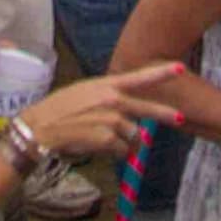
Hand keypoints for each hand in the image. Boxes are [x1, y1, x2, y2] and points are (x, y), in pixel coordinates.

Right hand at [16, 65, 187, 159]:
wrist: (39, 127)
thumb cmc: (59, 112)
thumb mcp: (84, 94)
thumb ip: (109, 100)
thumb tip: (130, 118)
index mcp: (105, 85)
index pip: (138, 77)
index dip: (161, 73)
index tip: (181, 67)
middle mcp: (110, 99)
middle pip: (145, 109)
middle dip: (164, 114)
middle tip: (181, 118)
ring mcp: (109, 118)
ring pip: (132, 135)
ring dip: (125, 143)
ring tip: (104, 141)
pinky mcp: (105, 136)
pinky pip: (121, 150)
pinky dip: (114, 153)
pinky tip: (98, 148)